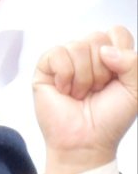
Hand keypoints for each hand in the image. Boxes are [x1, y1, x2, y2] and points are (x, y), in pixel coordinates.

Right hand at [31, 26, 137, 173]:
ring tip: (80, 94)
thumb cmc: (110, 118)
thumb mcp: (136, 89)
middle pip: (97, 37)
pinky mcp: (44, 69)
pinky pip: (57, 54)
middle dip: (102, 69)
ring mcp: (65, 61)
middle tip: (97, 90)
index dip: (120, 52)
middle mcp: (87, 56)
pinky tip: (65, 90)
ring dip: (84, 76)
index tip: (117, 78)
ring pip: (78, 46)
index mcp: (111, 57)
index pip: (116, 32)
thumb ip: (133, 62)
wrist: (87, 141)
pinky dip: (65, 75)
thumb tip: (105, 50)